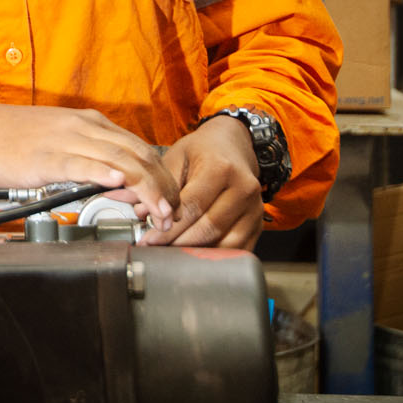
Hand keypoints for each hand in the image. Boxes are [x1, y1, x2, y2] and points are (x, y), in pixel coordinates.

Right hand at [0, 102, 178, 230]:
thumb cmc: (13, 140)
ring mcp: (65, 140)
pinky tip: (116, 183)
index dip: (161, 177)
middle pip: (138, 154)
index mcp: (91, 124)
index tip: (170, 201)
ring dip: (144, 188)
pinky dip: (102, 173)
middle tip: (173, 213)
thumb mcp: (61, 143)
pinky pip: (80, 163)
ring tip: (158, 210)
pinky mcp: (45, 157)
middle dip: (161, 186)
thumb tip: (121, 186)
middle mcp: (84, 127)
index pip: (140, 149)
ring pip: (118, 160)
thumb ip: (92, 160)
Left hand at [141, 116, 262, 248]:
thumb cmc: (202, 151)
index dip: (168, 228)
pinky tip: (196, 256)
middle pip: (208, 228)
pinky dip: (216, 257)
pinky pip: (238, 249)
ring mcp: (254, 208)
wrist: (234, 145)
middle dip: (179, 244)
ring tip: (174, 256)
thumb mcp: (177, 156)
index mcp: (220, 168)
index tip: (149, 241)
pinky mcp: (258, 223)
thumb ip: (162, 186)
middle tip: (157, 251)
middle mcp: (243, 188)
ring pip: (225, 243)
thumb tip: (144, 215)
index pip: (192, 207)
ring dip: (197, 254)